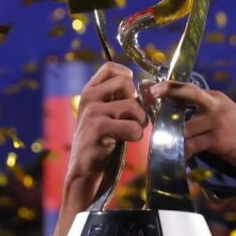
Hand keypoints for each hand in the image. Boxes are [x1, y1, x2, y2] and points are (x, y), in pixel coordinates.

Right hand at [65, 63, 146, 202]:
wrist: (86, 167)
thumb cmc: (103, 140)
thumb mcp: (109, 113)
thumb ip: (123, 99)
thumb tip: (150, 90)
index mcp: (91, 90)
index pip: (111, 68)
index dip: (128, 78)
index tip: (131, 96)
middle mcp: (89, 97)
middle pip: (126, 83)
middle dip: (137, 102)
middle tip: (133, 119)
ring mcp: (91, 111)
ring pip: (132, 105)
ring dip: (140, 121)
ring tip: (131, 132)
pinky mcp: (98, 128)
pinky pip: (132, 126)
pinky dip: (136, 134)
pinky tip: (127, 140)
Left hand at [147, 80, 235, 183]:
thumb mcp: (228, 120)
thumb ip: (206, 116)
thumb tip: (178, 123)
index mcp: (217, 98)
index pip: (187, 87)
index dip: (166, 88)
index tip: (150, 92)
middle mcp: (216, 104)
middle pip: (184, 92)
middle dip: (164, 92)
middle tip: (147, 99)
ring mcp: (217, 120)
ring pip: (182, 127)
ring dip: (170, 139)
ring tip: (161, 149)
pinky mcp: (218, 139)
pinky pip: (190, 146)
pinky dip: (181, 154)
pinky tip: (178, 162)